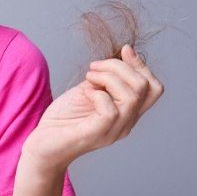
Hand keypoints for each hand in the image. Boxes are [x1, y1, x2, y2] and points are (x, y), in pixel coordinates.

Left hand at [23, 45, 163, 172]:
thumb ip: (107, 78)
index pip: (153, 88)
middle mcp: (126, 123)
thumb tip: (125, 52)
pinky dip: (98, 94)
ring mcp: (113, 130)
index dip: (141, 65)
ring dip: (108, 76)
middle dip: (120, 66)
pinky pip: (110, 110)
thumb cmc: (64, 119)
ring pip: (132, 96)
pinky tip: (86, 94)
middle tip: (93, 68)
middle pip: (146, 87)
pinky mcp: (96, 134)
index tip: (124, 50)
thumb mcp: (89, 90)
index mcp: (127, 113)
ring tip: (89, 77)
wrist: (43, 145)